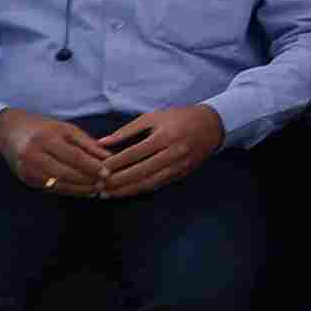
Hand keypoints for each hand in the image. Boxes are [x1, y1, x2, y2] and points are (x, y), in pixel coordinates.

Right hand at [0, 108, 117, 195]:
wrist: (9, 131)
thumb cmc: (43, 128)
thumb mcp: (66, 129)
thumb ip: (87, 143)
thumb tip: (109, 157)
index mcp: (45, 139)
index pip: (73, 156)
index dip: (91, 166)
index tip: (107, 172)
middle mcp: (33, 155)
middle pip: (65, 172)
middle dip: (87, 180)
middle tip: (105, 184)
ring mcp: (27, 169)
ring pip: (58, 184)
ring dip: (80, 189)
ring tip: (97, 190)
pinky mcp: (26, 179)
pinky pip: (51, 188)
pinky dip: (69, 190)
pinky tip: (82, 191)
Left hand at [92, 103, 225, 196]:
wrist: (212, 125)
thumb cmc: (180, 118)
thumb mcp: (154, 117)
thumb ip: (127, 130)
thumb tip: (102, 142)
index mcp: (165, 136)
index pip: (134, 153)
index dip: (115, 163)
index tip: (98, 169)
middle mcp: (173, 153)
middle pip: (140, 171)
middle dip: (117, 180)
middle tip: (98, 186)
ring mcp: (179, 165)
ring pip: (149, 182)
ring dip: (126, 190)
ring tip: (108, 193)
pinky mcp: (182, 174)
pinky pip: (158, 184)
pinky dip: (140, 189)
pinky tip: (126, 191)